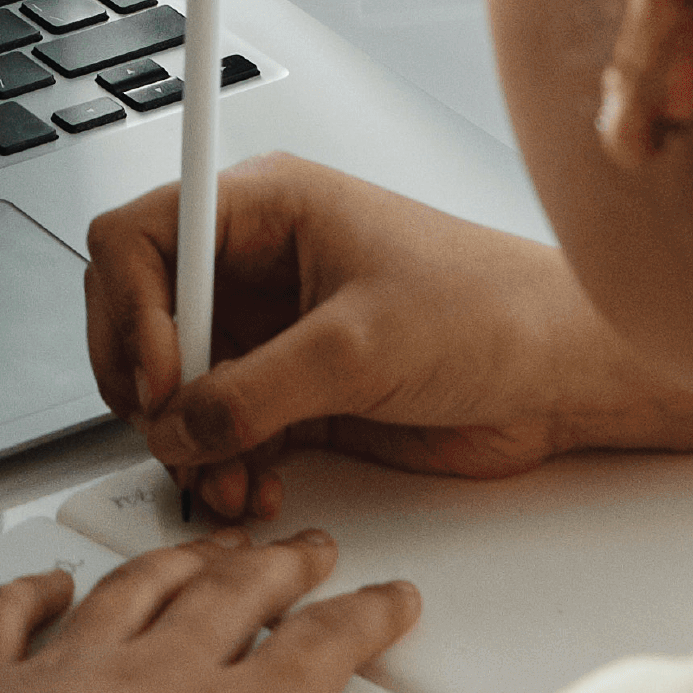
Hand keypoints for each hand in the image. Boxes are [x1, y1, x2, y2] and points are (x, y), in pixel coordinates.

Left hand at [0, 530, 434, 692]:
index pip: (318, 649)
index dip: (365, 620)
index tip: (394, 597)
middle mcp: (151, 671)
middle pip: (232, 599)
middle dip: (280, 568)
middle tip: (310, 546)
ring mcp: (64, 671)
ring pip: (135, 592)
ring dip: (180, 562)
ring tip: (210, 547)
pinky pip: (10, 619)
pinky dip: (32, 591)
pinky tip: (49, 581)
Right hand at [84, 153, 692, 521]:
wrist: (563, 374)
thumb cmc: (494, 311)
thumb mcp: (360, 347)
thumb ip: (254, 391)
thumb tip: (179, 426)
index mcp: (268, 208)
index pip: (141, 239)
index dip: (130, 311)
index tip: (162, 377)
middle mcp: (258, 265)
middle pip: (143, 317)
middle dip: (151, 387)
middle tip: (176, 433)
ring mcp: (272, 332)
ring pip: (178, 387)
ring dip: (187, 441)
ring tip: (223, 477)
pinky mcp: (294, 391)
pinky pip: (222, 430)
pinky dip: (223, 465)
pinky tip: (252, 484)